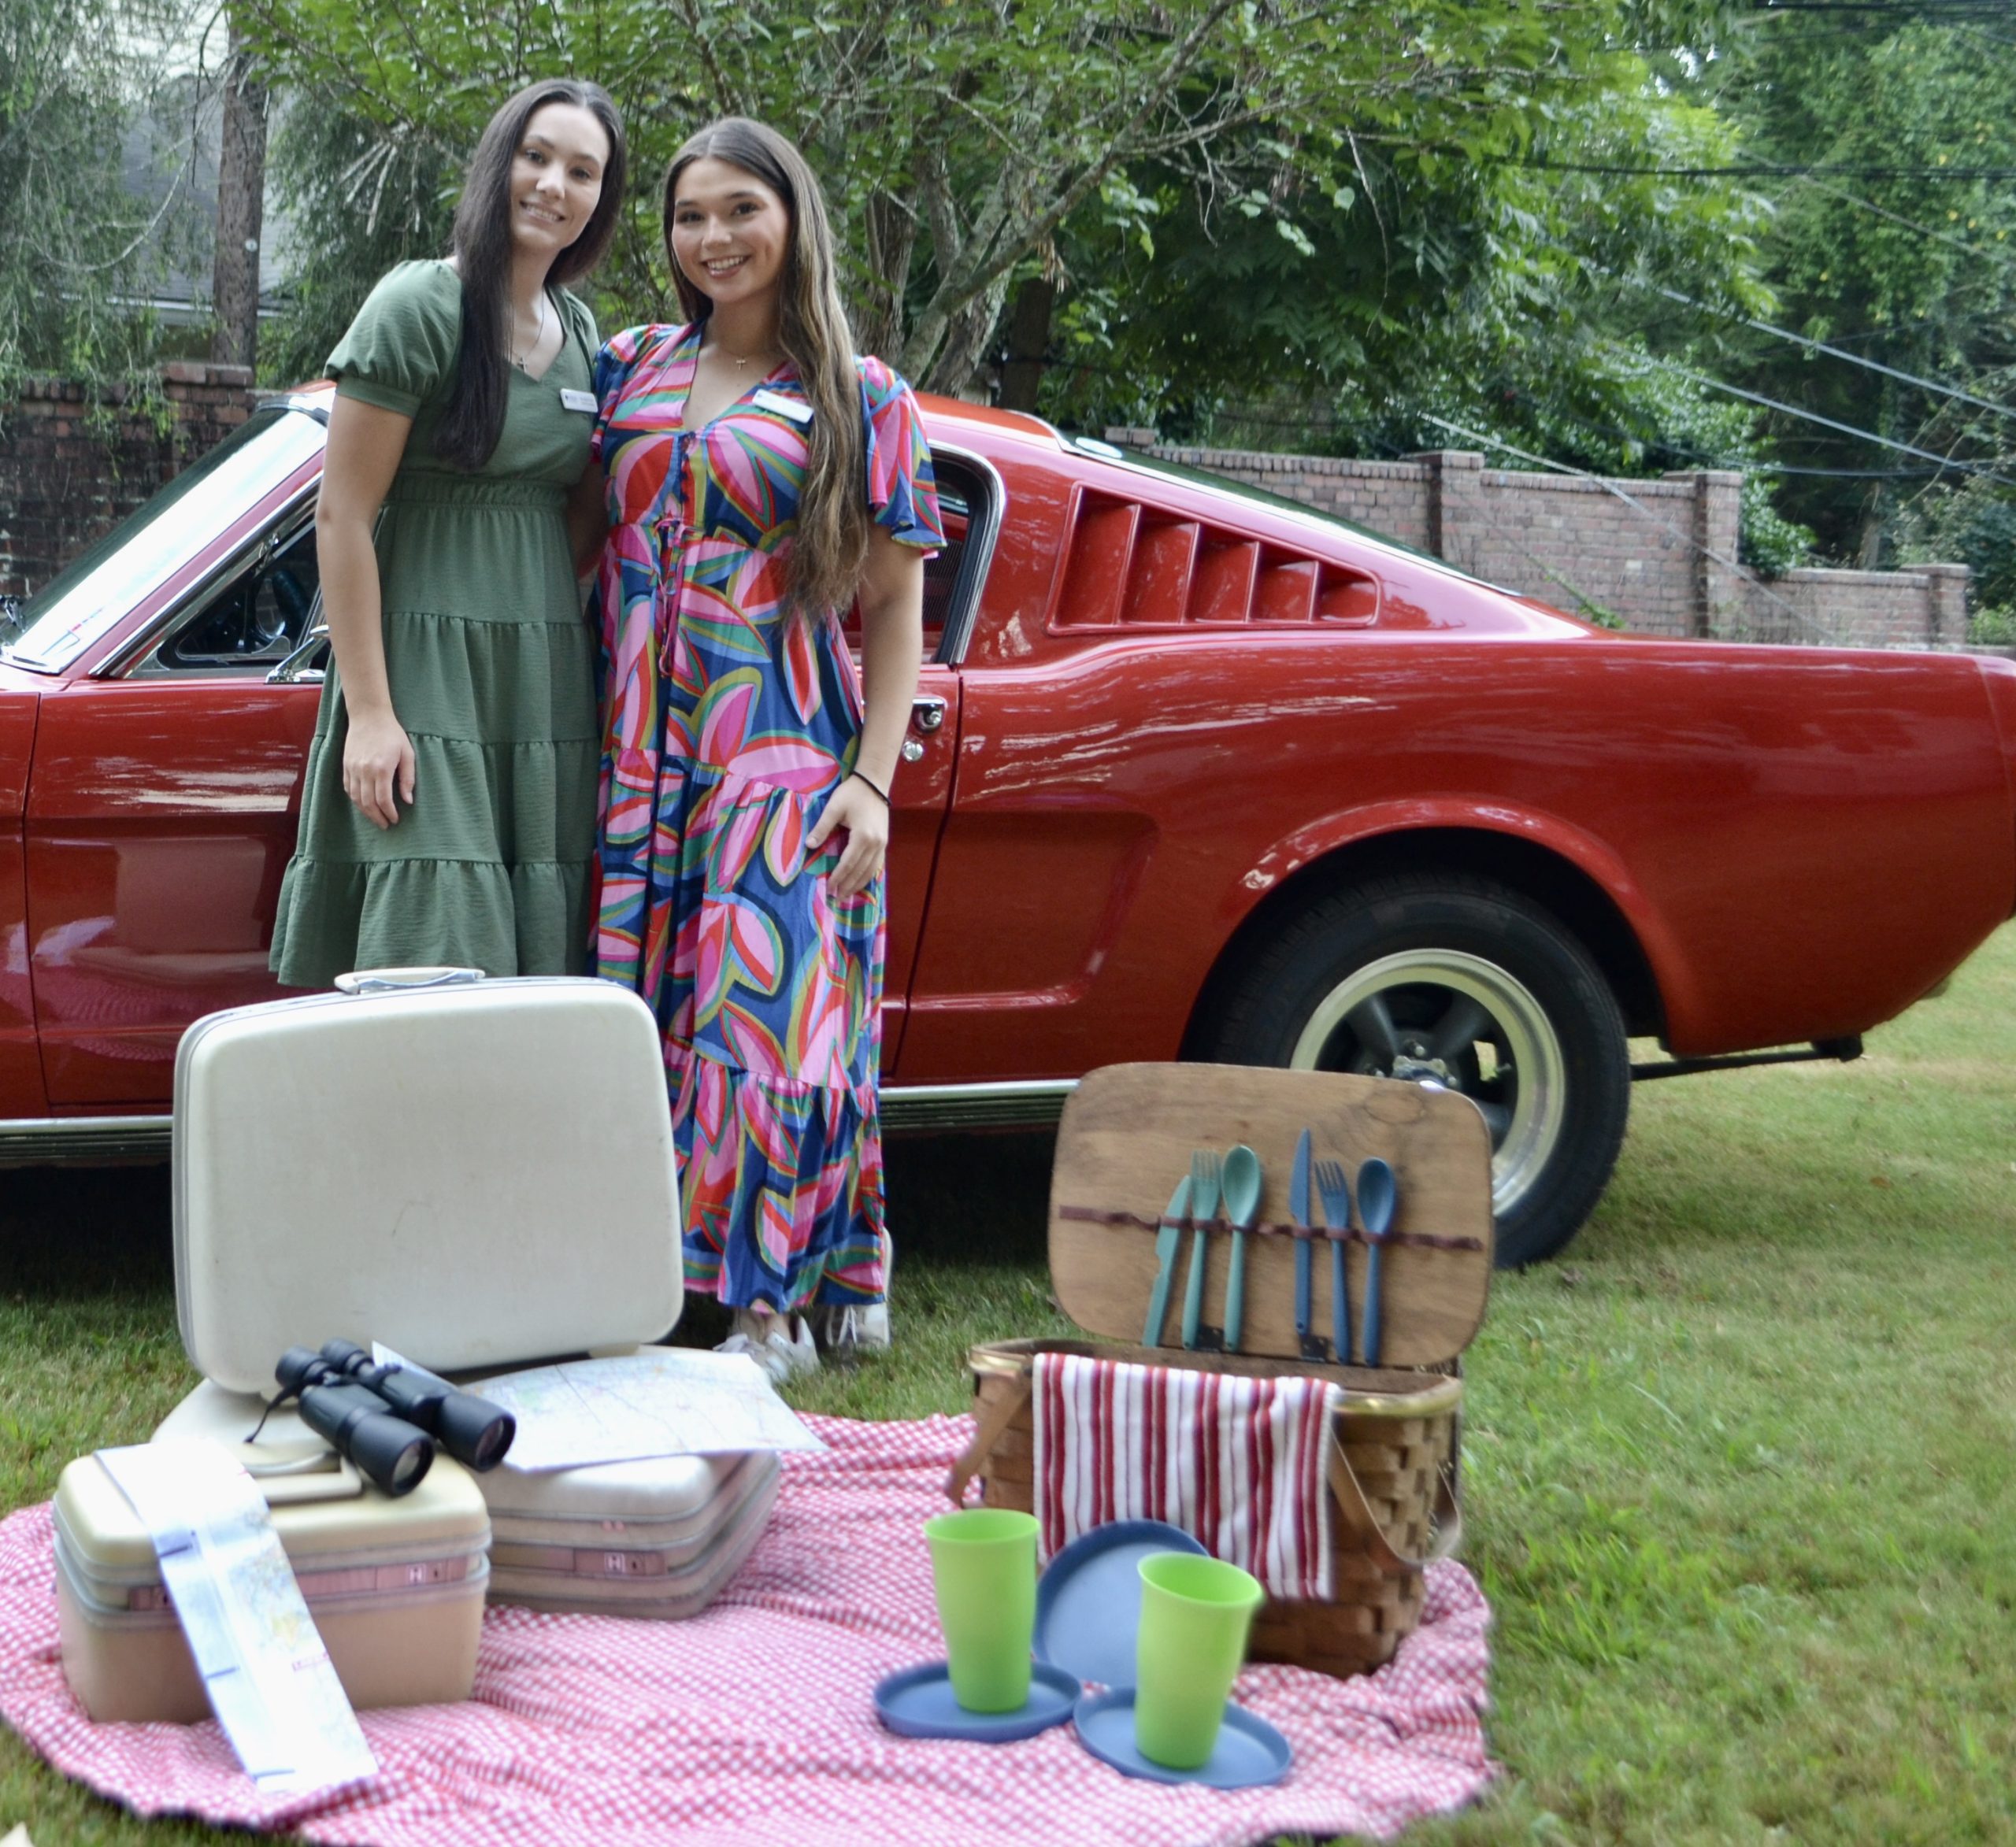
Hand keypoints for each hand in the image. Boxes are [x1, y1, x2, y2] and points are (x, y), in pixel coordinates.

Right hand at [342, 707, 415, 828]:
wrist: (368, 716)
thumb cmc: (392, 734)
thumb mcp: (408, 754)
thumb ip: (408, 778)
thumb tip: (408, 800)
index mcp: (381, 768)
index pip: (383, 799)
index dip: (389, 813)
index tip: (395, 819)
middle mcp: (364, 770)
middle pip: (368, 802)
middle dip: (377, 817)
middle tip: (385, 825)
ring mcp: (352, 768)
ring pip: (356, 798)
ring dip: (365, 811)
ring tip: (375, 818)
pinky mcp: (345, 765)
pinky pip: (348, 788)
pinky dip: (355, 800)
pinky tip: (363, 804)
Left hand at [806, 774, 889, 899]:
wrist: (874, 783)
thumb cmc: (852, 794)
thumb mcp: (834, 807)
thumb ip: (822, 828)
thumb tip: (809, 845)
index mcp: (862, 836)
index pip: (848, 863)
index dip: (838, 877)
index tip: (829, 888)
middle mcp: (875, 844)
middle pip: (860, 871)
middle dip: (848, 885)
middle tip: (836, 898)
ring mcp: (882, 844)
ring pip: (871, 870)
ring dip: (859, 884)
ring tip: (847, 894)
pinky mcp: (884, 842)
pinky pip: (877, 864)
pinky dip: (869, 875)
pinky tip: (861, 882)